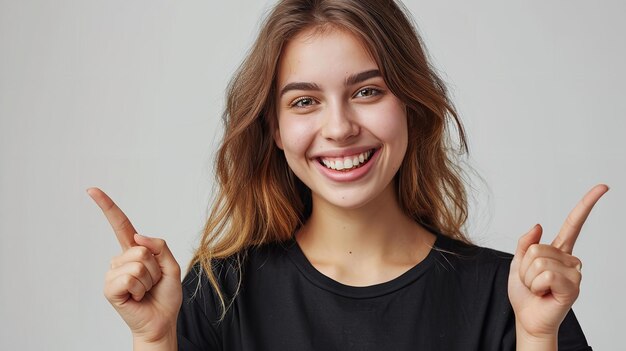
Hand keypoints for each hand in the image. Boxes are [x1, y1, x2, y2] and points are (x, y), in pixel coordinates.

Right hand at [88, 187, 181, 343]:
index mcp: (135, 251)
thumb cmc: (165, 295)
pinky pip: (129, 278)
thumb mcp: (171, 266)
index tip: (92, 190)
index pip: (120, 224)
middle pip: (141, 249)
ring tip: (146, 290)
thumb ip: (159, 246)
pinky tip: (137, 297)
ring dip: (149, 280)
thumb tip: (138, 237)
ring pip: (137, 264)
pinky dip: (140, 289)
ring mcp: (114, 274)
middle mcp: (121, 260)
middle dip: (155, 267)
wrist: (161, 321)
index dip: (107, 206)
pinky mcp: (110, 289)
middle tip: (153, 282)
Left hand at [508, 184, 607, 340]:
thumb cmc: (525, 294)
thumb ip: (526, 243)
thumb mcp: (517, 263)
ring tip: (537, 288)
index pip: (574, 224)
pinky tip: (544, 293)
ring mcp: (574, 272)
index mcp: (558, 250)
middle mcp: (570, 259)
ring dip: (529, 277)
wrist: (528, 319)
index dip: (587, 204)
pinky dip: (537, 285)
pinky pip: (546, 274)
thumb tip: (539, 225)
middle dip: (525, 266)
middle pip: (537, 248)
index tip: (603, 187)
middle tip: (532, 281)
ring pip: (539, 261)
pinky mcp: (573, 286)